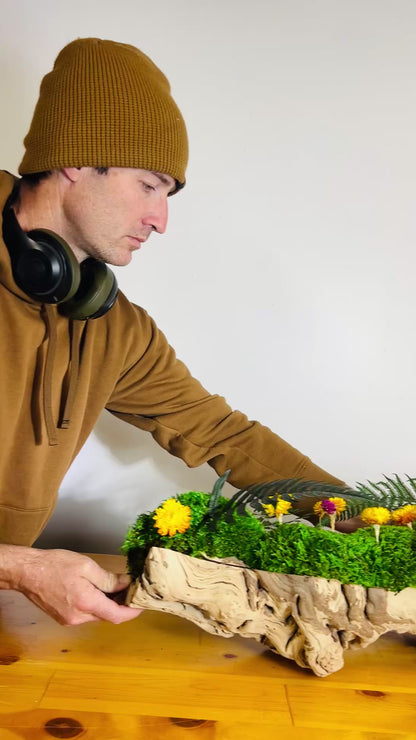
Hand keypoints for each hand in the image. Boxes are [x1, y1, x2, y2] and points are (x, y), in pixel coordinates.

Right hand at [4, 546, 141, 624]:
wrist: (27, 572)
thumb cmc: (55, 565)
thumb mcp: (86, 567)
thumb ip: (109, 579)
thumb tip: (126, 584)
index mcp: (86, 603)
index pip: (117, 616)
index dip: (133, 612)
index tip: (142, 603)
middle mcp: (78, 617)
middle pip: (108, 616)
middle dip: (121, 604)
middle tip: (130, 589)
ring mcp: (70, 620)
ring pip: (97, 615)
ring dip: (108, 604)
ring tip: (115, 586)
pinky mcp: (64, 618)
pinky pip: (86, 614)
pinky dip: (96, 604)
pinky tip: (97, 590)